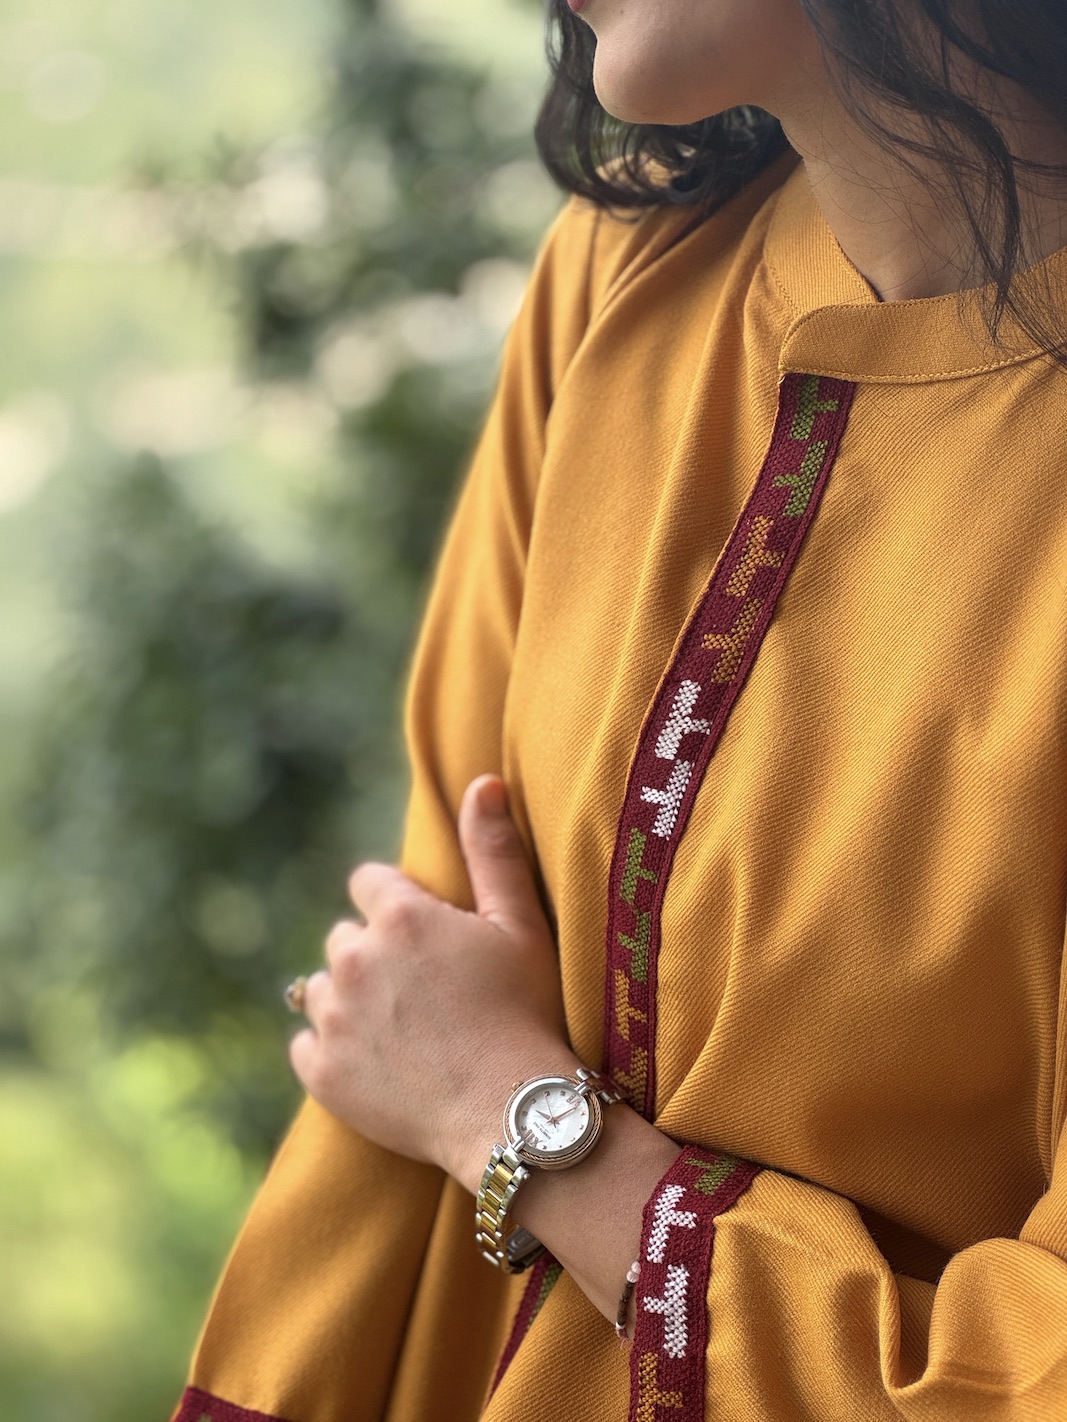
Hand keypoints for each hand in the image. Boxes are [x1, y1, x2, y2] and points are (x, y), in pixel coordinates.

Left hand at [288, 775, 579, 1190]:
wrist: (510, 1114)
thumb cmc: (526, 1013)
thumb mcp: (519, 925)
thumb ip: (493, 851)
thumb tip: (481, 782)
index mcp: (399, 916)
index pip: (368, 882)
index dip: (397, 906)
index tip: (426, 937)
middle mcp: (352, 959)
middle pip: (344, 938)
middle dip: (373, 955)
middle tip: (422, 993)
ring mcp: (332, 1018)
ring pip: (319, 990)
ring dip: (348, 1001)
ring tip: (400, 1032)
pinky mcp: (320, 1073)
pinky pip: (306, 1046)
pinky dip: (332, 1052)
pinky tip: (377, 1064)